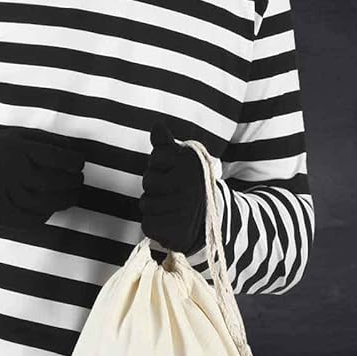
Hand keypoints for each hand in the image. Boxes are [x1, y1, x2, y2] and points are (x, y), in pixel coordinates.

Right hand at [0, 126, 84, 227]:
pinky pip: (30, 219)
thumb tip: (71, 148)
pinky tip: (51, 209)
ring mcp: (8, 193)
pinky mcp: (1, 213)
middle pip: (55, 181)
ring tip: (72, 196)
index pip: (59, 157)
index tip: (80, 164)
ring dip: (65, 200)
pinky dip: (45, 215)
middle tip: (78, 181)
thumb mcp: (16, 136)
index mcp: (20, 149)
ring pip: (46, 202)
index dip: (75, 162)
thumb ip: (44, 139)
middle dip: (73, 182)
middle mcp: (15, 171)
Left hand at [138, 120, 206, 253]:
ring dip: (154, 207)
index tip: (172, 170)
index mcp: (191, 163)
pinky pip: (147, 224)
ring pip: (146, 203)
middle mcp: (189, 183)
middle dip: (154, 188)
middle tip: (172, 192)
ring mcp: (183, 207)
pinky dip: (154, 225)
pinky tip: (169, 222)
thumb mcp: (181, 160)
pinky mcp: (176, 230)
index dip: (159, 165)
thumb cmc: (189, 186)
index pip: (156, 158)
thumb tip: (157, 125)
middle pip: (148, 181)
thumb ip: (165, 144)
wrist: (210, 222)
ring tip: (172, 207)